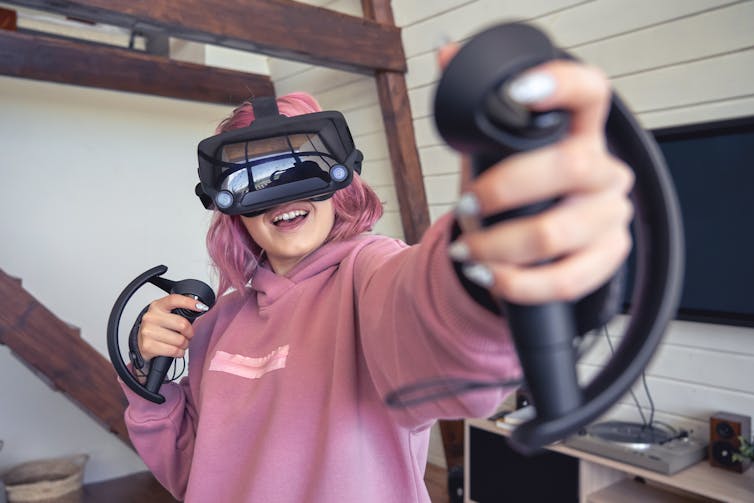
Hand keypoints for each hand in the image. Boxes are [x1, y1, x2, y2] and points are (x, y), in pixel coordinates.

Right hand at [138, 294, 206, 361]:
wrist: (140, 343)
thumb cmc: (157, 328)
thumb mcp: (165, 315)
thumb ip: (179, 311)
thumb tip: (199, 309)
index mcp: (157, 306)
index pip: (174, 300)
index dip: (190, 302)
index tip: (201, 307)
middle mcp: (150, 317)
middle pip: (182, 324)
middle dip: (190, 333)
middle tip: (188, 335)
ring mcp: (148, 332)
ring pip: (180, 340)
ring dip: (185, 344)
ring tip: (180, 343)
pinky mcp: (148, 346)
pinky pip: (174, 351)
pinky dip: (179, 353)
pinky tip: (176, 350)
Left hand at [439, 45, 634, 304]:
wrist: (540, 244)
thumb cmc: (519, 190)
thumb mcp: (496, 151)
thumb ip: (477, 109)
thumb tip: (447, 54)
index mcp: (581, 132)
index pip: (589, 92)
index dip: (559, 85)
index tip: (515, 93)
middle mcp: (605, 170)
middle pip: (570, 166)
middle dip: (504, 189)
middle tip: (466, 206)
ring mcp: (611, 216)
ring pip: (557, 233)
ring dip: (498, 245)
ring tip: (467, 250)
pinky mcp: (608, 258)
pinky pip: (565, 280)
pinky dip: (516, 283)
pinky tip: (488, 276)